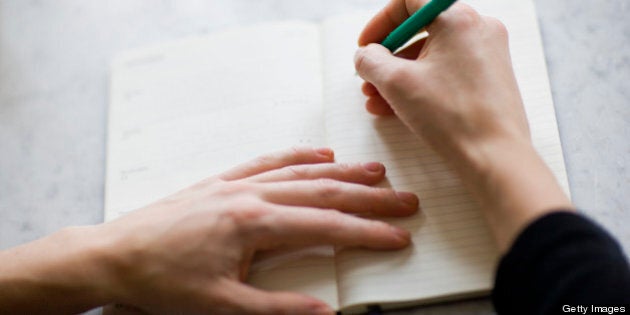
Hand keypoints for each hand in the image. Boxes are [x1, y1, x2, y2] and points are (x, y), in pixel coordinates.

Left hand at [97, 147, 417, 314]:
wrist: (116, 255)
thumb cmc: (161, 280)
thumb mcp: (221, 306)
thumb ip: (277, 308)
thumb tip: (323, 311)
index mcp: (252, 224)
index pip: (326, 226)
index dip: (367, 232)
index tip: (398, 236)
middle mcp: (249, 195)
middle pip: (323, 191)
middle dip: (369, 196)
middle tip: (404, 200)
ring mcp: (236, 183)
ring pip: (301, 171)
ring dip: (342, 171)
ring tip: (375, 171)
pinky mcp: (223, 181)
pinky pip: (268, 160)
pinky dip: (298, 155)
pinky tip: (318, 153)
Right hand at [355, 1, 571, 251]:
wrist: (494, 157)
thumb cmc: (451, 117)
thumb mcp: (396, 83)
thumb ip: (370, 60)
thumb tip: (365, 55)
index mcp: (458, 18)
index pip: (409, 2)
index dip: (380, 23)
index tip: (366, 46)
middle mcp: (478, 29)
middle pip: (420, 32)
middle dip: (388, 59)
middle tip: (368, 80)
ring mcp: (488, 54)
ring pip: (432, 57)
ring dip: (400, 78)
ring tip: (377, 103)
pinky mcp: (490, 79)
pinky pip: (447, 74)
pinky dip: (422, 86)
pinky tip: (399, 110)